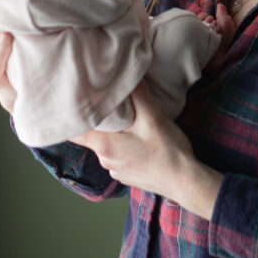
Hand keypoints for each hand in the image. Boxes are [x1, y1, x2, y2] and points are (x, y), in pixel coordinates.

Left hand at [72, 82, 222, 219]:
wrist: (185, 183)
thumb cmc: (168, 151)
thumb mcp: (153, 117)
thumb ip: (138, 95)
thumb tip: (130, 74)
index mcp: (105, 146)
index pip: (75, 132)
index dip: (72, 116)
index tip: (73, 103)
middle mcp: (105, 160)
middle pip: (92, 136)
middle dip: (98, 120)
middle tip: (106, 102)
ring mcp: (116, 171)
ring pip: (106, 146)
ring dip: (113, 133)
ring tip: (127, 120)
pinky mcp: (128, 176)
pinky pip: (119, 156)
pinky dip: (124, 146)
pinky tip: (139, 140)